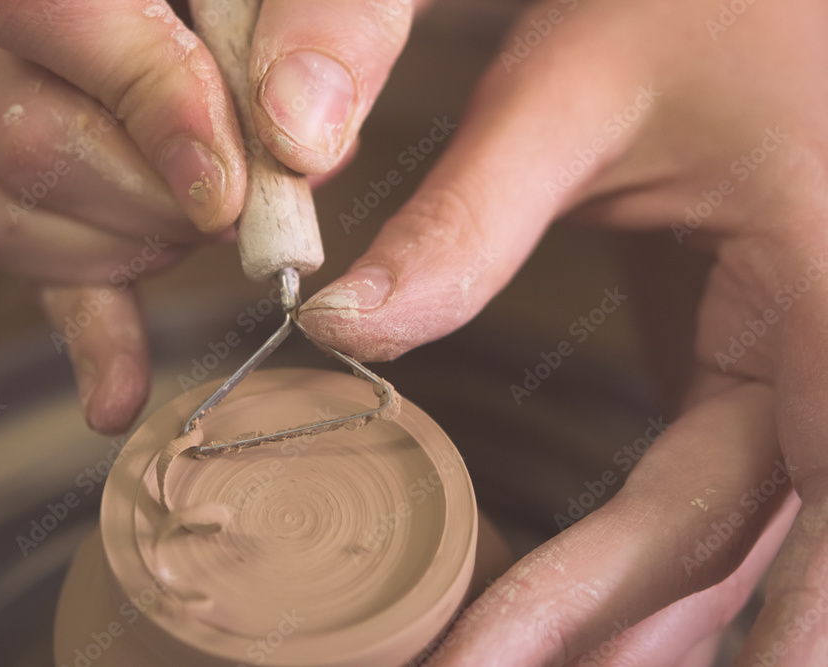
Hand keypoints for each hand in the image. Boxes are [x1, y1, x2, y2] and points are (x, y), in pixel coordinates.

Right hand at [0, 0, 425, 432]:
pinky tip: (119, 395)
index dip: (150, 108)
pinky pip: (23, 257)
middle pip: (26, 146)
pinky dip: (87, 330)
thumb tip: (301, 136)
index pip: (43, 12)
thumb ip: (342, 18)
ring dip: (133, 247)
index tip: (238, 183)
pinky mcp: (32, 178)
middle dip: (162, 202)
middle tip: (250, 195)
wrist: (296, 7)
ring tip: (212, 213)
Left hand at [296, 0, 827, 663]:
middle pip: (729, 536)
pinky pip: (706, 490)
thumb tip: (345, 327)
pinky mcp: (753, 363)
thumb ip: (464, 219)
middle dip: (617, 633)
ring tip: (500, 663)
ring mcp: (798, 363)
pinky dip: (638, 562)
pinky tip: (573, 611)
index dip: (767, 631)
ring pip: (725, 533)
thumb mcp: (569, 89)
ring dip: (629, 621)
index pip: (810, 496)